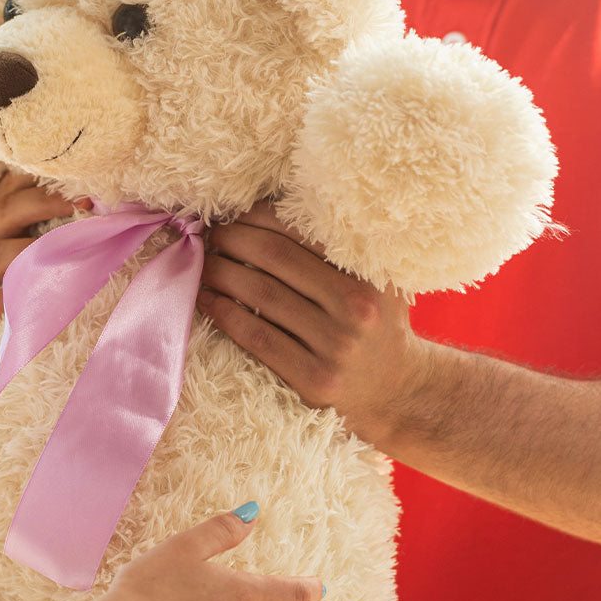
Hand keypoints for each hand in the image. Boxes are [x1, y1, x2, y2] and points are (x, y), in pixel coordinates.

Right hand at [0, 171, 87, 354]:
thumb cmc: (29, 319)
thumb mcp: (43, 277)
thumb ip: (58, 247)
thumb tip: (105, 218)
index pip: (6, 194)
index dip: (39, 183)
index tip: (80, 182)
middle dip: (41, 205)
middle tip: (82, 205)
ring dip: (27, 253)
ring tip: (65, 254)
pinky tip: (23, 302)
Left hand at [196, 201, 427, 448]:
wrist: (398, 392)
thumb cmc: (376, 325)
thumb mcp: (376, 280)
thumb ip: (339, 249)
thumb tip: (270, 207)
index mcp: (368, 273)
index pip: (300, 231)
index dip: (258, 217)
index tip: (234, 214)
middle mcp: (356, 307)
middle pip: (275, 258)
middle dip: (233, 239)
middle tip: (211, 236)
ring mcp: (335, 346)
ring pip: (260, 295)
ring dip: (221, 273)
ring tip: (203, 264)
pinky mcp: (313, 379)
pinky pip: (256, 336)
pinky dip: (224, 314)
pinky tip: (206, 300)